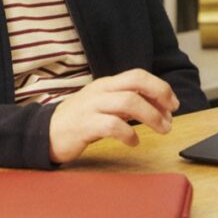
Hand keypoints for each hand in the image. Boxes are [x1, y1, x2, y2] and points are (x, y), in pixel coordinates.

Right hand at [48, 69, 179, 163]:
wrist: (44, 133)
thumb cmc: (79, 120)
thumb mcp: (104, 106)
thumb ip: (127, 104)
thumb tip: (157, 106)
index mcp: (106, 84)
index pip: (137, 75)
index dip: (159, 87)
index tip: (173, 104)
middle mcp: (100, 91)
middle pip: (136, 82)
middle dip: (160, 96)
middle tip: (171, 115)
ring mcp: (91, 107)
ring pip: (128, 102)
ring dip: (151, 116)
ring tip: (162, 129)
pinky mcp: (84, 125)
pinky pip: (112, 125)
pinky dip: (128, 134)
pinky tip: (134, 142)